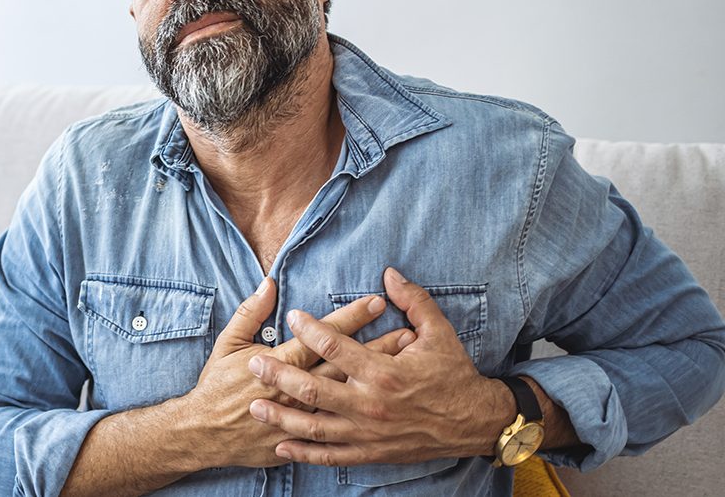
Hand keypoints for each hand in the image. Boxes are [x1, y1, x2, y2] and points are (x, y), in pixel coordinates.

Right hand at [182, 277, 417, 468]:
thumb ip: (250, 313)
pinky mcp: (303, 439)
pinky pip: (340, 428)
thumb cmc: (216, 387)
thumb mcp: (228, 344)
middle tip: (408, 332)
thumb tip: (270, 284)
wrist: (204, 434)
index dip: (350, 318)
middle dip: (377, 348)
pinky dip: (364, 412)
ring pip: (350, 395)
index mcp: (278, 363)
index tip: (376, 302)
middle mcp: (296, 391)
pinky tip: (384, 402)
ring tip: (405, 365)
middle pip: (346, 366)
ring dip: (377, 379)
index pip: (323, 337)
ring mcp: (303, 418)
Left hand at [246, 267, 513, 465]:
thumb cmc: (454, 374)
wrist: (475, 422)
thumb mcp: (439, 333)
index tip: (292, 316)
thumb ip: (413, 301)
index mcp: (384, 372)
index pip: (336, 348)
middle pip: (314, 389)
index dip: (311, 329)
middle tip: (254, 363)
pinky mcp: (371, 452)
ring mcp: (368, 433)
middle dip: (280, 374)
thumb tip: (389, 273)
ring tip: (256, 405)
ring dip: (282, 415)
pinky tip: (282, 446)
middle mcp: (371, 405)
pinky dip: (305, 452)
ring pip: (315, 426)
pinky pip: (331, 455)